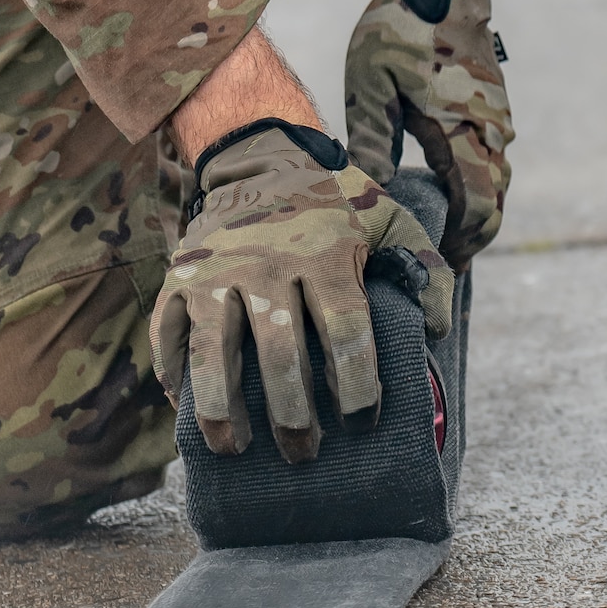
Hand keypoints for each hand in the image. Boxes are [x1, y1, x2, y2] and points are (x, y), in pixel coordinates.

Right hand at [149, 122, 452, 462]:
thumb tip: (438, 330)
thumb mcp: (388, 219)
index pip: (346, 336)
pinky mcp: (180, 275)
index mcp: (324, 257)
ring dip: (221, 410)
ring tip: (232, 448)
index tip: (361, 423)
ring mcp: (218, 271)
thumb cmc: (333, 203)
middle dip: (293, 418)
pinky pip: (169, 334)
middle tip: (302, 453)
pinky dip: (174, 375)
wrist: (262, 155)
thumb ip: (426, 267)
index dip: (356, 389)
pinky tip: (186, 408)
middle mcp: (269, 265)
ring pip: (214, 353)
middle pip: (280, 357)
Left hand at [345, 0, 513, 267]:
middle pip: (494, 203)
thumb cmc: (399, 29)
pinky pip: (494, 157)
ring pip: (498, 180)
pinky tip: (453, 189)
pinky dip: (481, 183)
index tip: (442, 266)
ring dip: (478, 210)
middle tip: (444, 263)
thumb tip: (375, 194)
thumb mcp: (372, 84)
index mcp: (461, 131)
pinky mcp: (493, 102)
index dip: (462, 244)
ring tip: (446, 234)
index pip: (476, 208)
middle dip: (473, 237)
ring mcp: (496, 115)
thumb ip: (373, 139)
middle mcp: (489, 129)